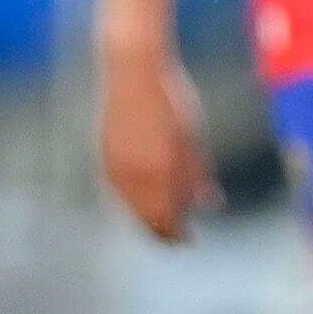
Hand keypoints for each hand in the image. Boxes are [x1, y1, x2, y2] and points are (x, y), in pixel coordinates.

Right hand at [98, 45, 212, 241]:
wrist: (133, 73)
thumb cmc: (170, 102)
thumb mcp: (192, 140)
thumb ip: (196, 175)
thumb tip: (207, 203)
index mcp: (159, 173)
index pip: (166, 219)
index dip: (178, 234)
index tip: (189, 240)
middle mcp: (133, 176)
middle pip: (146, 218)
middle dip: (162, 230)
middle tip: (176, 238)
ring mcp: (115, 167)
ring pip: (130, 206)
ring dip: (146, 216)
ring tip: (161, 220)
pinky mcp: (105, 157)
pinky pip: (119, 190)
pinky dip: (132, 200)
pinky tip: (143, 198)